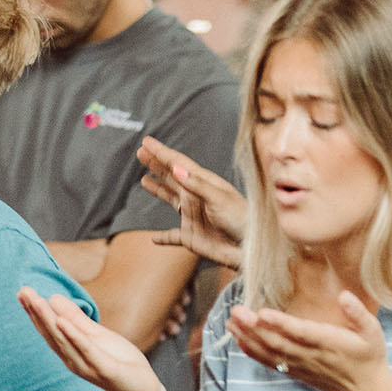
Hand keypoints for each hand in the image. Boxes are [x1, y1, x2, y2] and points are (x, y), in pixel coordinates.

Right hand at [19, 287, 165, 390]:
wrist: (141, 389)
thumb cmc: (119, 361)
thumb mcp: (97, 335)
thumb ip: (77, 319)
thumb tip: (53, 298)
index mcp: (70, 351)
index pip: (49, 329)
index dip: (35, 312)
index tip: (22, 292)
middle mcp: (72, 359)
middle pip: (51, 333)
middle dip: (36, 312)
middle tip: (23, 291)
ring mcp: (86, 365)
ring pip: (63, 341)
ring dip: (49, 320)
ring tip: (37, 301)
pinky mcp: (103, 369)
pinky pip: (86, 350)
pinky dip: (73, 336)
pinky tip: (62, 322)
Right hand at [139, 137, 248, 269]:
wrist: (250, 248)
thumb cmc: (242, 219)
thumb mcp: (219, 198)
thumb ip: (197, 185)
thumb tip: (176, 169)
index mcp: (204, 184)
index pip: (179, 164)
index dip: (161, 153)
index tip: (146, 142)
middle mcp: (196, 197)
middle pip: (172, 177)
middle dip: (157, 164)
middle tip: (141, 153)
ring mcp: (193, 217)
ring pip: (170, 199)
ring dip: (157, 189)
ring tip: (144, 179)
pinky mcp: (191, 237)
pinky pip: (172, 237)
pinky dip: (162, 237)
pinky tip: (153, 238)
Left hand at [224, 292, 390, 390]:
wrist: (364, 390)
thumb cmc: (369, 355)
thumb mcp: (373, 331)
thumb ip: (358, 313)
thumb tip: (344, 295)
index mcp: (329, 342)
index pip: (301, 332)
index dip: (281, 324)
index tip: (262, 313)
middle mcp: (311, 355)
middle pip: (277, 342)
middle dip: (254, 328)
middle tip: (236, 311)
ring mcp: (300, 365)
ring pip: (269, 352)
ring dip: (248, 338)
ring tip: (230, 322)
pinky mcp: (294, 371)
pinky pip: (269, 362)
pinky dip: (252, 352)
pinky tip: (238, 340)